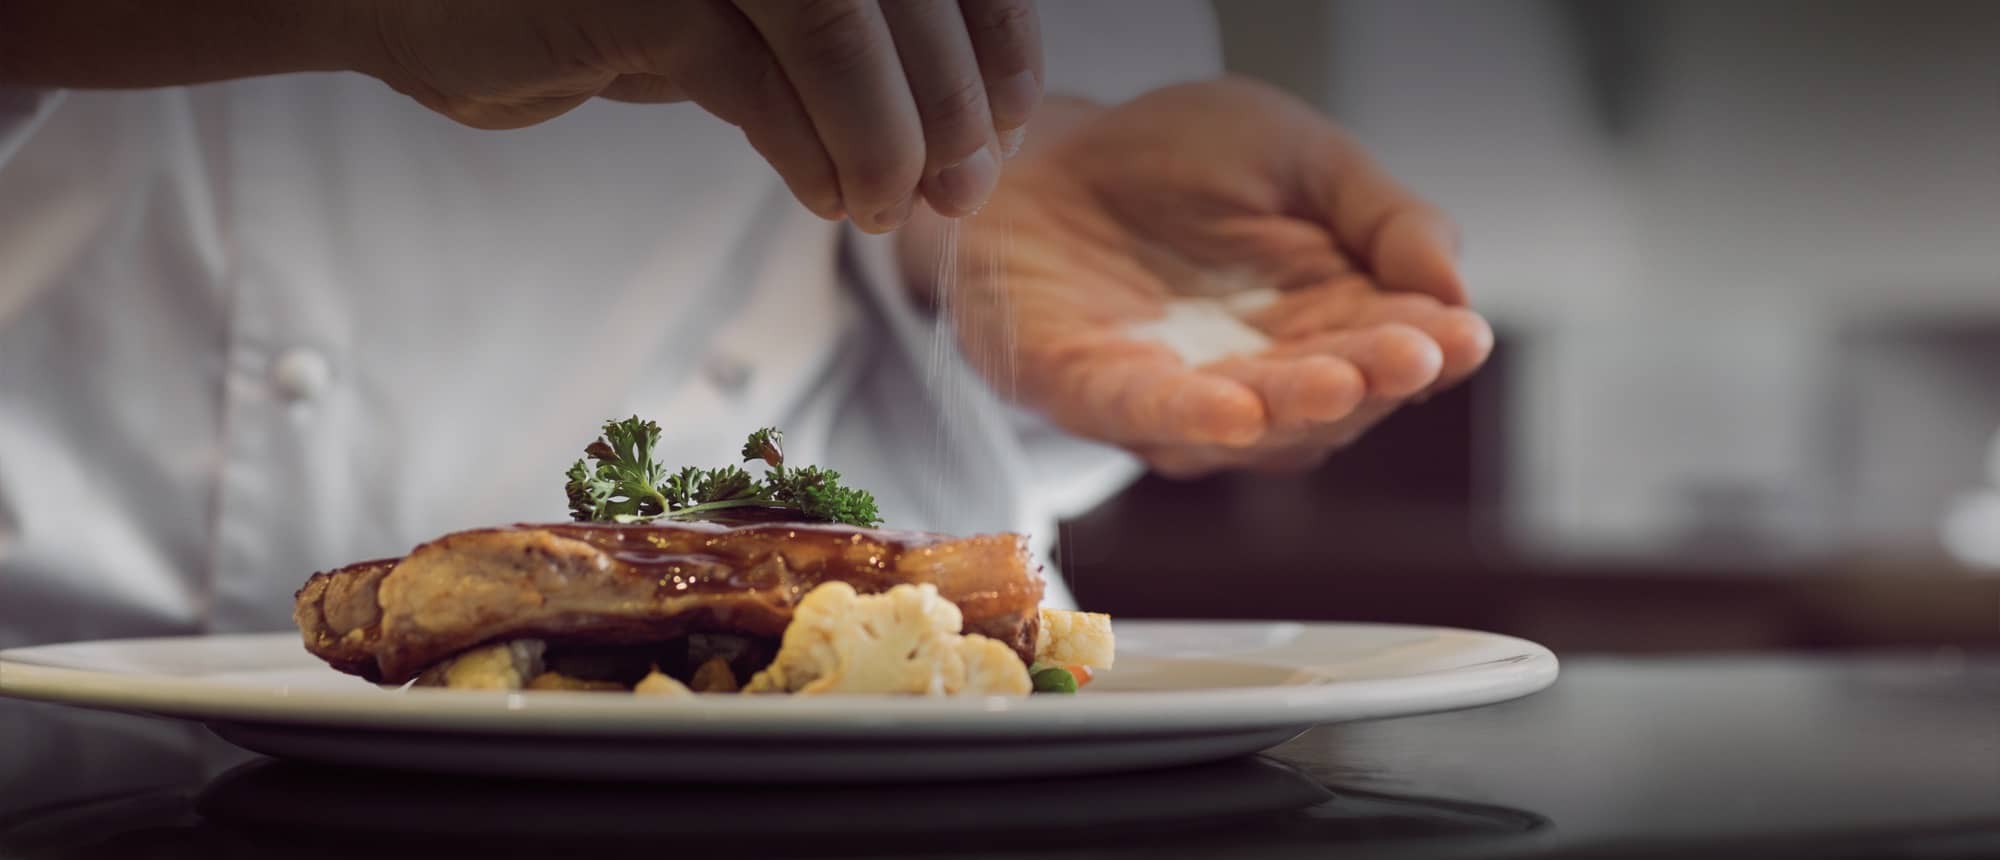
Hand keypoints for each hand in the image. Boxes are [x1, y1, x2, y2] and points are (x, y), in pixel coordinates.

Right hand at [355, 0, 1043, 225]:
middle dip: (955, 103)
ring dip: (890, 137)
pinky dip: (814, 149)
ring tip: (885, 208)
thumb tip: (954, 118)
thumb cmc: (583, 5)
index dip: (995, 38)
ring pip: (845, 27)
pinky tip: (828, 197)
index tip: (1007, 123)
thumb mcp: (734, 14)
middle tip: (962, 191)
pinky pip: (763, 77)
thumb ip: (831, 42)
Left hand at [906, 77, 1491, 476]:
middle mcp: (1257, 376)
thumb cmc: (1170, 158)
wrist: (1038, 149)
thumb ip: (1381, 215)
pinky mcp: (1088, 392)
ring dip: (1291, 408)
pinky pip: (1140, 415)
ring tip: (1337, 381)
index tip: (1461, 337)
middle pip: (1330, 400)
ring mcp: (1175, 397)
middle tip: (1410, 358)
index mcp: (1322, 320)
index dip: (1427, 349)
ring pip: (1248, 425)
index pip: (1390, 349)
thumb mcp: (1298, 155)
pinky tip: (1234, 411)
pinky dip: (1186, 418)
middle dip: (1370, 379)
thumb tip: (1456, 288)